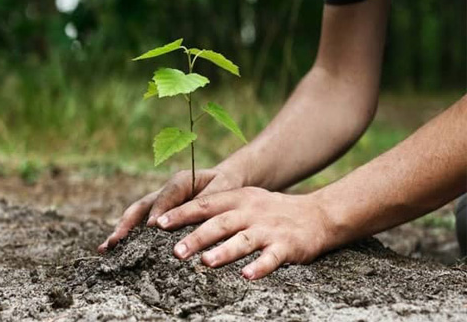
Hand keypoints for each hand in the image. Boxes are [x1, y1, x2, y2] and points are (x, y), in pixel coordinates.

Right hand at [97, 167, 243, 252]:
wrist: (225, 182)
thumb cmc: (226, 185)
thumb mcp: (224, 187)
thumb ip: (212, 197)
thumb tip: (201, 213)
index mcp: (181, 181)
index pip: (167, 195)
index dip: (159, 209)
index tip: (153, 226)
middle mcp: (165, 192)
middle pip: (142, 206)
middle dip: (128, 223)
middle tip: (116, 241)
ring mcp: (158, 204)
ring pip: (136, 216)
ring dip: (121, 231)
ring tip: (105, 248)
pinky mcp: (158, 216)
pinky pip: (140, 225)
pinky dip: (127, 237)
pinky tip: (112, 252)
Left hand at [154, 187, 331, 279]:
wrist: (317, 214)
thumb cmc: (271, 211)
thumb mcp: (245, 200)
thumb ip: (217, 208)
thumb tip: (178, 219)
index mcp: (238, 199)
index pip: (205, 205)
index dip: (181, 213)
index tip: (158, 223)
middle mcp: (251, 212)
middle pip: (220, 223)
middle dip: (197, 237)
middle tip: (175, 251)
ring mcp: (269, 229)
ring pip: (243, 240)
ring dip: (224, 251)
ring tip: (206, 262)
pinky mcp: (287, 246)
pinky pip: (271, 257)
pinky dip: (260, 267)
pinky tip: (247, 276)